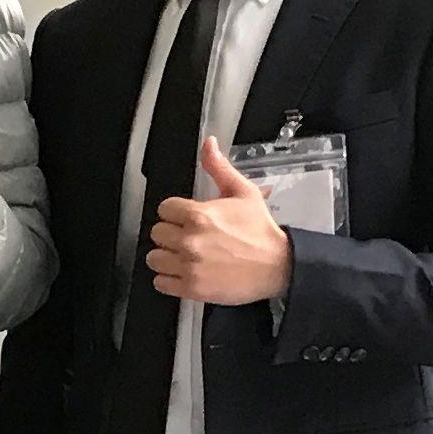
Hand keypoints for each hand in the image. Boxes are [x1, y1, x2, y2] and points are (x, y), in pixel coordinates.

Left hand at [146, 136, 292, 305]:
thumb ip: (219, 168)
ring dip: (166, 256)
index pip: (164, 209)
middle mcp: (190, 240)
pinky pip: (160, 283)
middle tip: (187, 237)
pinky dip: (168, 279)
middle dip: (170, 233)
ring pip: (154, 258)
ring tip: (183, 255)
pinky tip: (184, 271)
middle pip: (156, 233)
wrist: (278, 266)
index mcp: (199, 215)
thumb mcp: (243, 193)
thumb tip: (208, 145)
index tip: (186, 218)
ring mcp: (189, 266)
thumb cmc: (261, 230)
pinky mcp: (191, 288)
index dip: (175, 212)